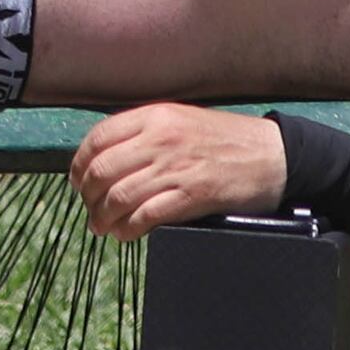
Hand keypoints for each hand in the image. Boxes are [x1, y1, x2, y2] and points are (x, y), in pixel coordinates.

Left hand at [68, 102, 289, 237]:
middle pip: (103, 170)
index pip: (99, 138)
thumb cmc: (225, 139)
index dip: (79, 163)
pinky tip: (124, 234)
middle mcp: (161, 139)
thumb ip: (145, 132)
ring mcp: (176, 168)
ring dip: (103, 216)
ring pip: (120, 195)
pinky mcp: (192, 196)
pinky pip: (146, 216)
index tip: (77, 180)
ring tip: (101, 225)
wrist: (271, 155)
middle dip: (87, 194)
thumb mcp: (181, 118)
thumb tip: (107, 156)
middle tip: (88, 207)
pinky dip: (128, 229)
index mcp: (155, 116)